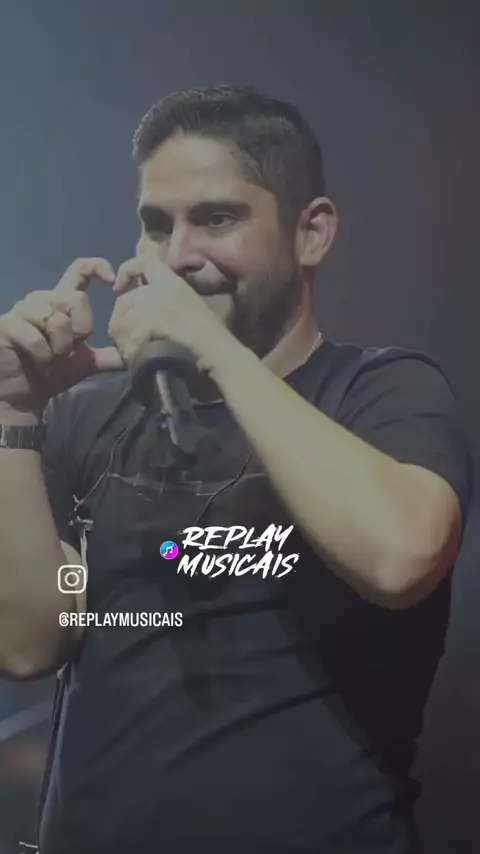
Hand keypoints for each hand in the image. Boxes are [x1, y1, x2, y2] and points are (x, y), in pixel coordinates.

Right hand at [0, 258, 122, 417]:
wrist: (24, 396)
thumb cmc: (51, 374)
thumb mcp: (86, 363)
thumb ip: (109, 356)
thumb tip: (137, 355)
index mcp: (61, 303)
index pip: (79, 271)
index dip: (96, 267)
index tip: (113, 280)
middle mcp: (42, 300)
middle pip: (76, 299)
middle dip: (80, 331)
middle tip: (69, 351)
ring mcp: (23, 310)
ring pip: (57, 319)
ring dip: (60, 347)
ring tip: (52, 359)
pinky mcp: (8, 325)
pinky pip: (36, 337)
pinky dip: (43, 356)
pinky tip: (38, 363)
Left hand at [110, 255, 228, 370]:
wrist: (219, 355)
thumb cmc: (208, 339)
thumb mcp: (187, 308)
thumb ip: (164, 301)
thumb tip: (138, 307)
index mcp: (173, 282)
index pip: (144, 261)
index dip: (127, 270)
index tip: (118, 287)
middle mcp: (163, 288)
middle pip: (124, 300)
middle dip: (121, 322)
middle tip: (129, 341)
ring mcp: (157, 304)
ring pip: (121, 321)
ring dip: (124, 341)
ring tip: (133, 354)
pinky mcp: (153, 322)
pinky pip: (129, 338)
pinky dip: (130, 353)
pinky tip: (137, 361)